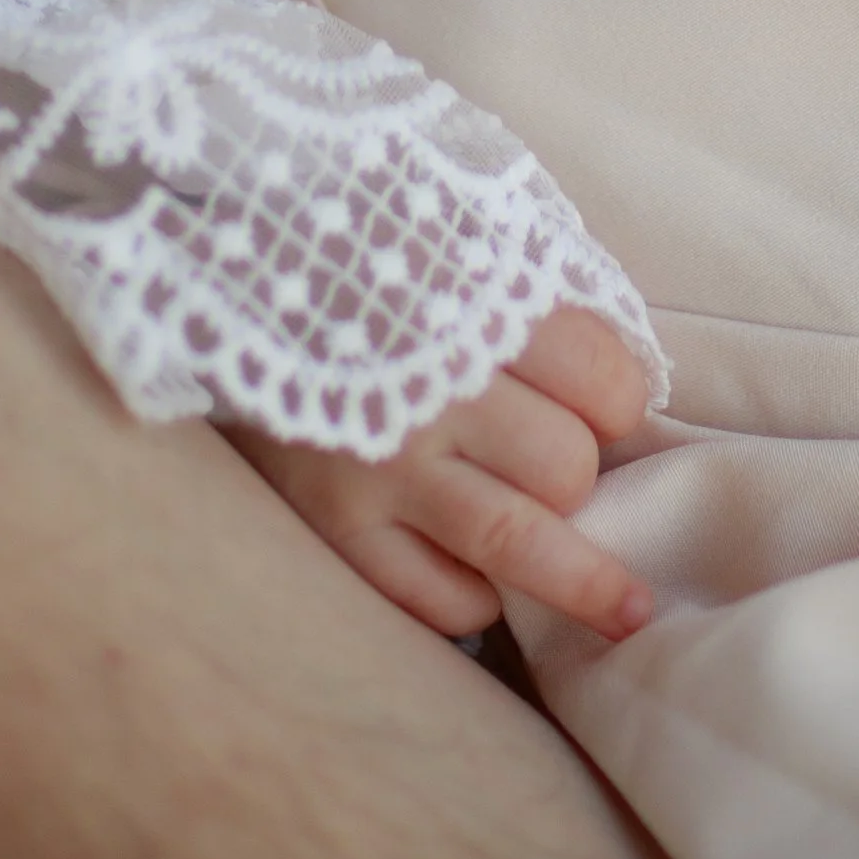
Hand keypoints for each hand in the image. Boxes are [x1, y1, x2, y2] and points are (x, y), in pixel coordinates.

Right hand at [236, 306, 655, 642]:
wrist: (231, 286)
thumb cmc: (372, 270)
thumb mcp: (456, 249)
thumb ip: (534, 305)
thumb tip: (625, 389)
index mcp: (472, 308)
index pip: (600, 379)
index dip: (619, 401)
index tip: (609, 406)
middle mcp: (432, 395)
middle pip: (565, 466)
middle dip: (576, 469)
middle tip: (554, 457)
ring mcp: (382, 472)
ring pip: (518, 545)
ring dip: (581, 579)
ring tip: (627, 609)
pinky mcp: (339, 532)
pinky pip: (438, 599)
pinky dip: (475, 598)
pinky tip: (480, 576)